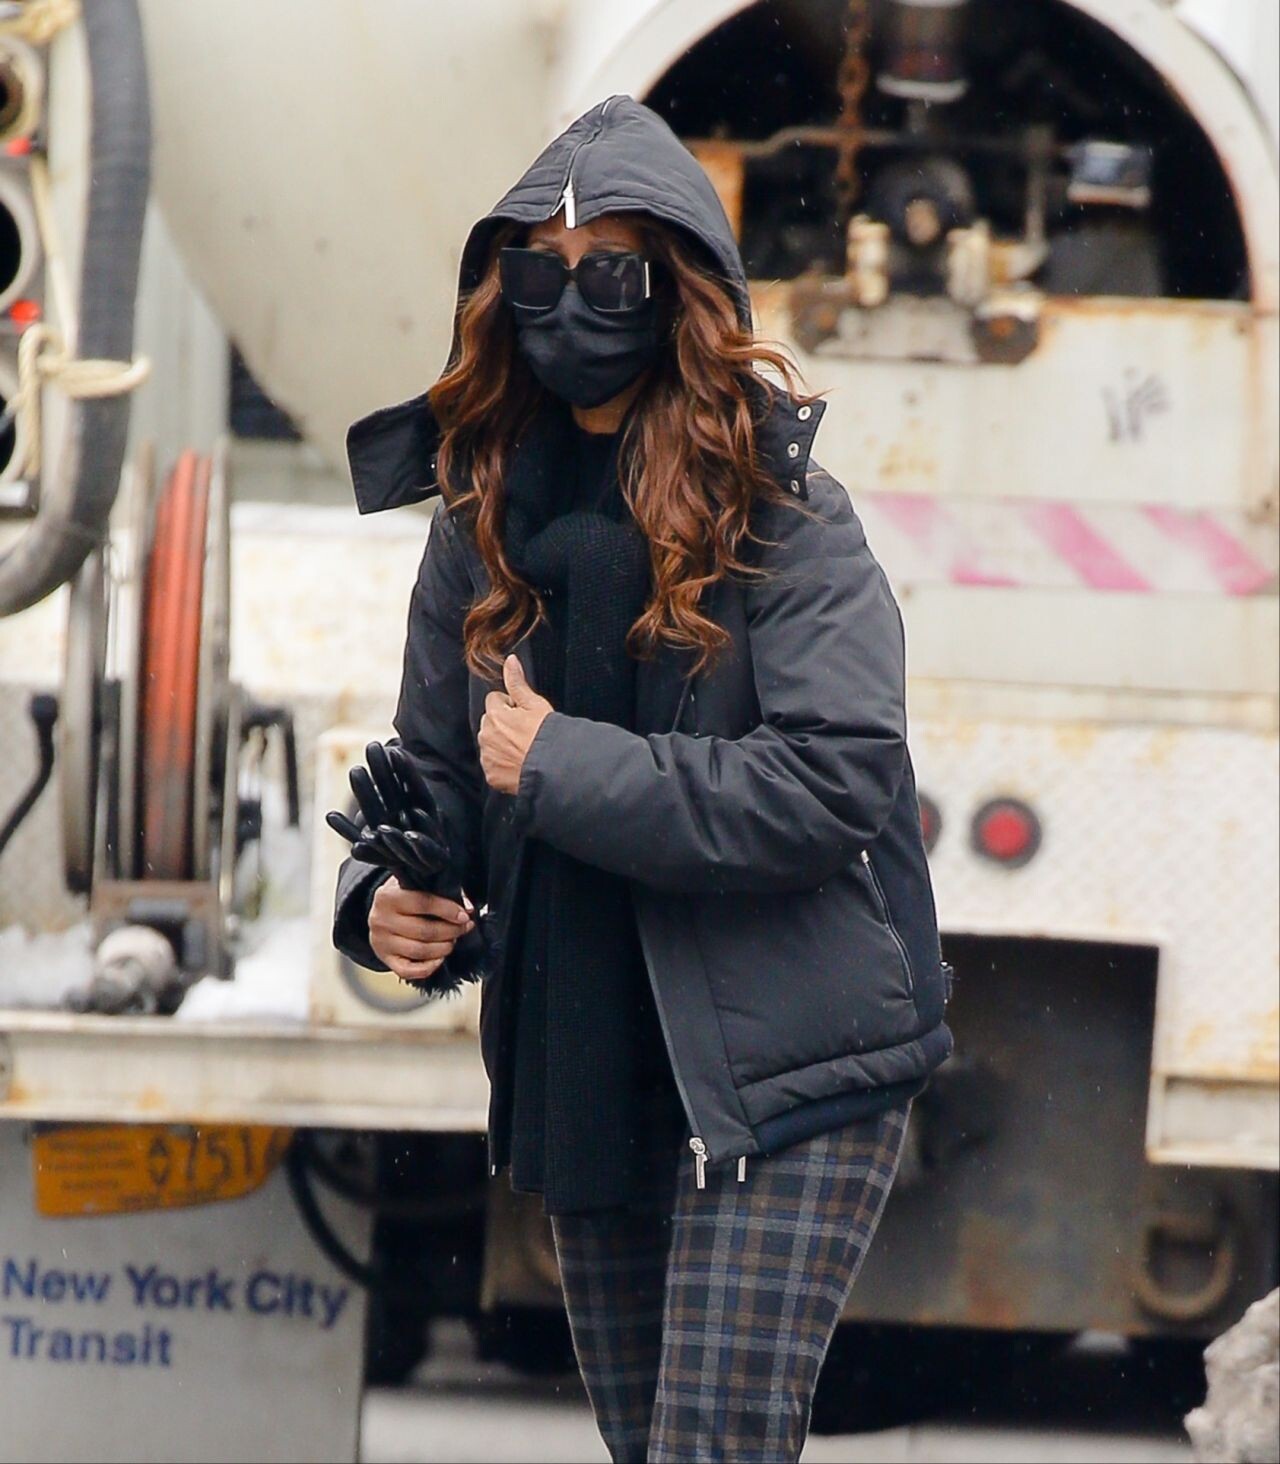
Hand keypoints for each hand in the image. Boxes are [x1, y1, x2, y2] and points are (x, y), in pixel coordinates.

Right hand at [368, 876, 474, 983]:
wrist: (380, 912)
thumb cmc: (404, 896)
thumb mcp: (417, 885)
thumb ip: (442, 891)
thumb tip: (467, 909)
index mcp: (388, 896)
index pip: (423, 903)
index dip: (448, 910)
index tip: (465, 916)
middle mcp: (381, 920)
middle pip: (424, 930)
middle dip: (451, 931)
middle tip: (464, 928)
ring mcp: (381, 942)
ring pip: (419, 951)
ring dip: (443, 948)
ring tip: (452, 941)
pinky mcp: (385, 959)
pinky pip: (408, 971)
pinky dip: (429, 967)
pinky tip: (440, 958)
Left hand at [478, 654, 552, 795]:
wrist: (551, 769)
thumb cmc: (546, 736)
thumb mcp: (535, 704)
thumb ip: (517, 682)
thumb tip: (510, 660)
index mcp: (494, 715)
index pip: (495, 700)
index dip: (511, 705)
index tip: (524, 715)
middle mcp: (485, 735)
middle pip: (490, 722)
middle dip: (503, 724)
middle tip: (525, 733)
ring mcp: (487, 757)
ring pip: (490, 744)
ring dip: (501, 744)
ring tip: (523, 749)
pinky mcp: (491, 776)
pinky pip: (493, 765)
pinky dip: (502, 765)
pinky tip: (519, 764)